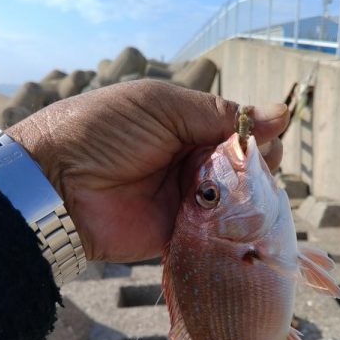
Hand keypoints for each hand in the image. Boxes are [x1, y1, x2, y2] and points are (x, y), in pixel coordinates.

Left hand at [7, 80, 288, 261]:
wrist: (58, 184)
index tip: (270, 138)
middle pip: (245, 166)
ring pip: (239, 200)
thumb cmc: (106, 131)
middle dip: (258, 165)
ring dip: (250, 196)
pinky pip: (220, 232)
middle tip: (253, 167)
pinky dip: (235, 227)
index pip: (241, 131)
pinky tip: (244, 220)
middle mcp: (193, 163)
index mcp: (188, 127)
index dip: (261, 134)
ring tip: (244, 193)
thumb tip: (281, 113)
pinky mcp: (186, 234)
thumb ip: (218, 113)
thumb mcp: (162, 106)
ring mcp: (191, 200)